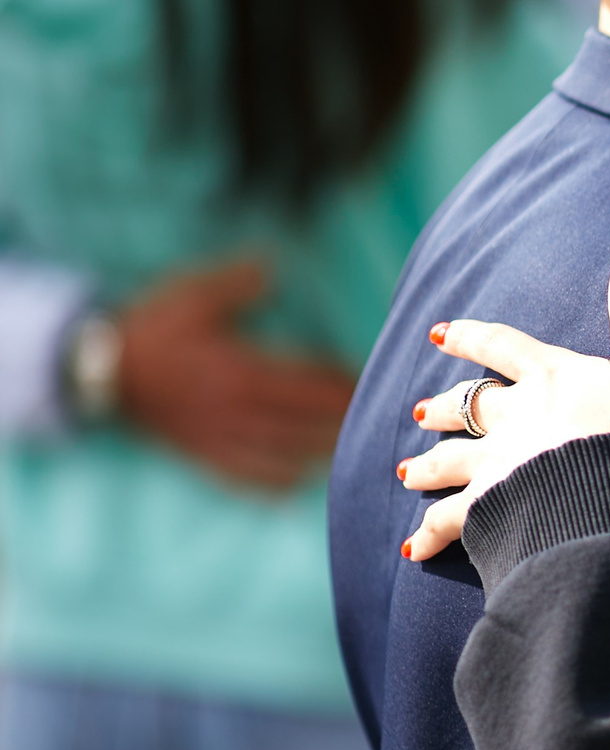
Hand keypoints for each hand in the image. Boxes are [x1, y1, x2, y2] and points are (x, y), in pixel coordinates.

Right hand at [115, 258, 356, 490]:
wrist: (96, 370)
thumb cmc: (150, 328)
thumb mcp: (191, 295)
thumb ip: (236, 283)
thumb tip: (272, 265)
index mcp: (238, 372)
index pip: (305, 384)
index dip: (339, 384)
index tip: (367, 380)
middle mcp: (233, 411)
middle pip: (302, 424)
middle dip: (340, 422)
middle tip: (374, 420)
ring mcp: (216, 437)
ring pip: (280, 454)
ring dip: (318, 453)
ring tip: (350, 451)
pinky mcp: (198, 452)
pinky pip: (240, 476)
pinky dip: (271, 483)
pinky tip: (293, 485)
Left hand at [397, 251, 609, 560]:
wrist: (598, 485)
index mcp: (546, 379)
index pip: (501, 347)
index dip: (472, 336)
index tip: (439, 333)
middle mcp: (510, 418)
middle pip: (465, 407)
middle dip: (441, 407)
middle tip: (419, 410)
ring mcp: (493, 464)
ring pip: (447, 461)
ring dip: (426, 466)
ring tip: (406, 472)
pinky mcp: (486, 508)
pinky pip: (448, 522)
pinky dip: (430, 535)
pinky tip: (415, 548)